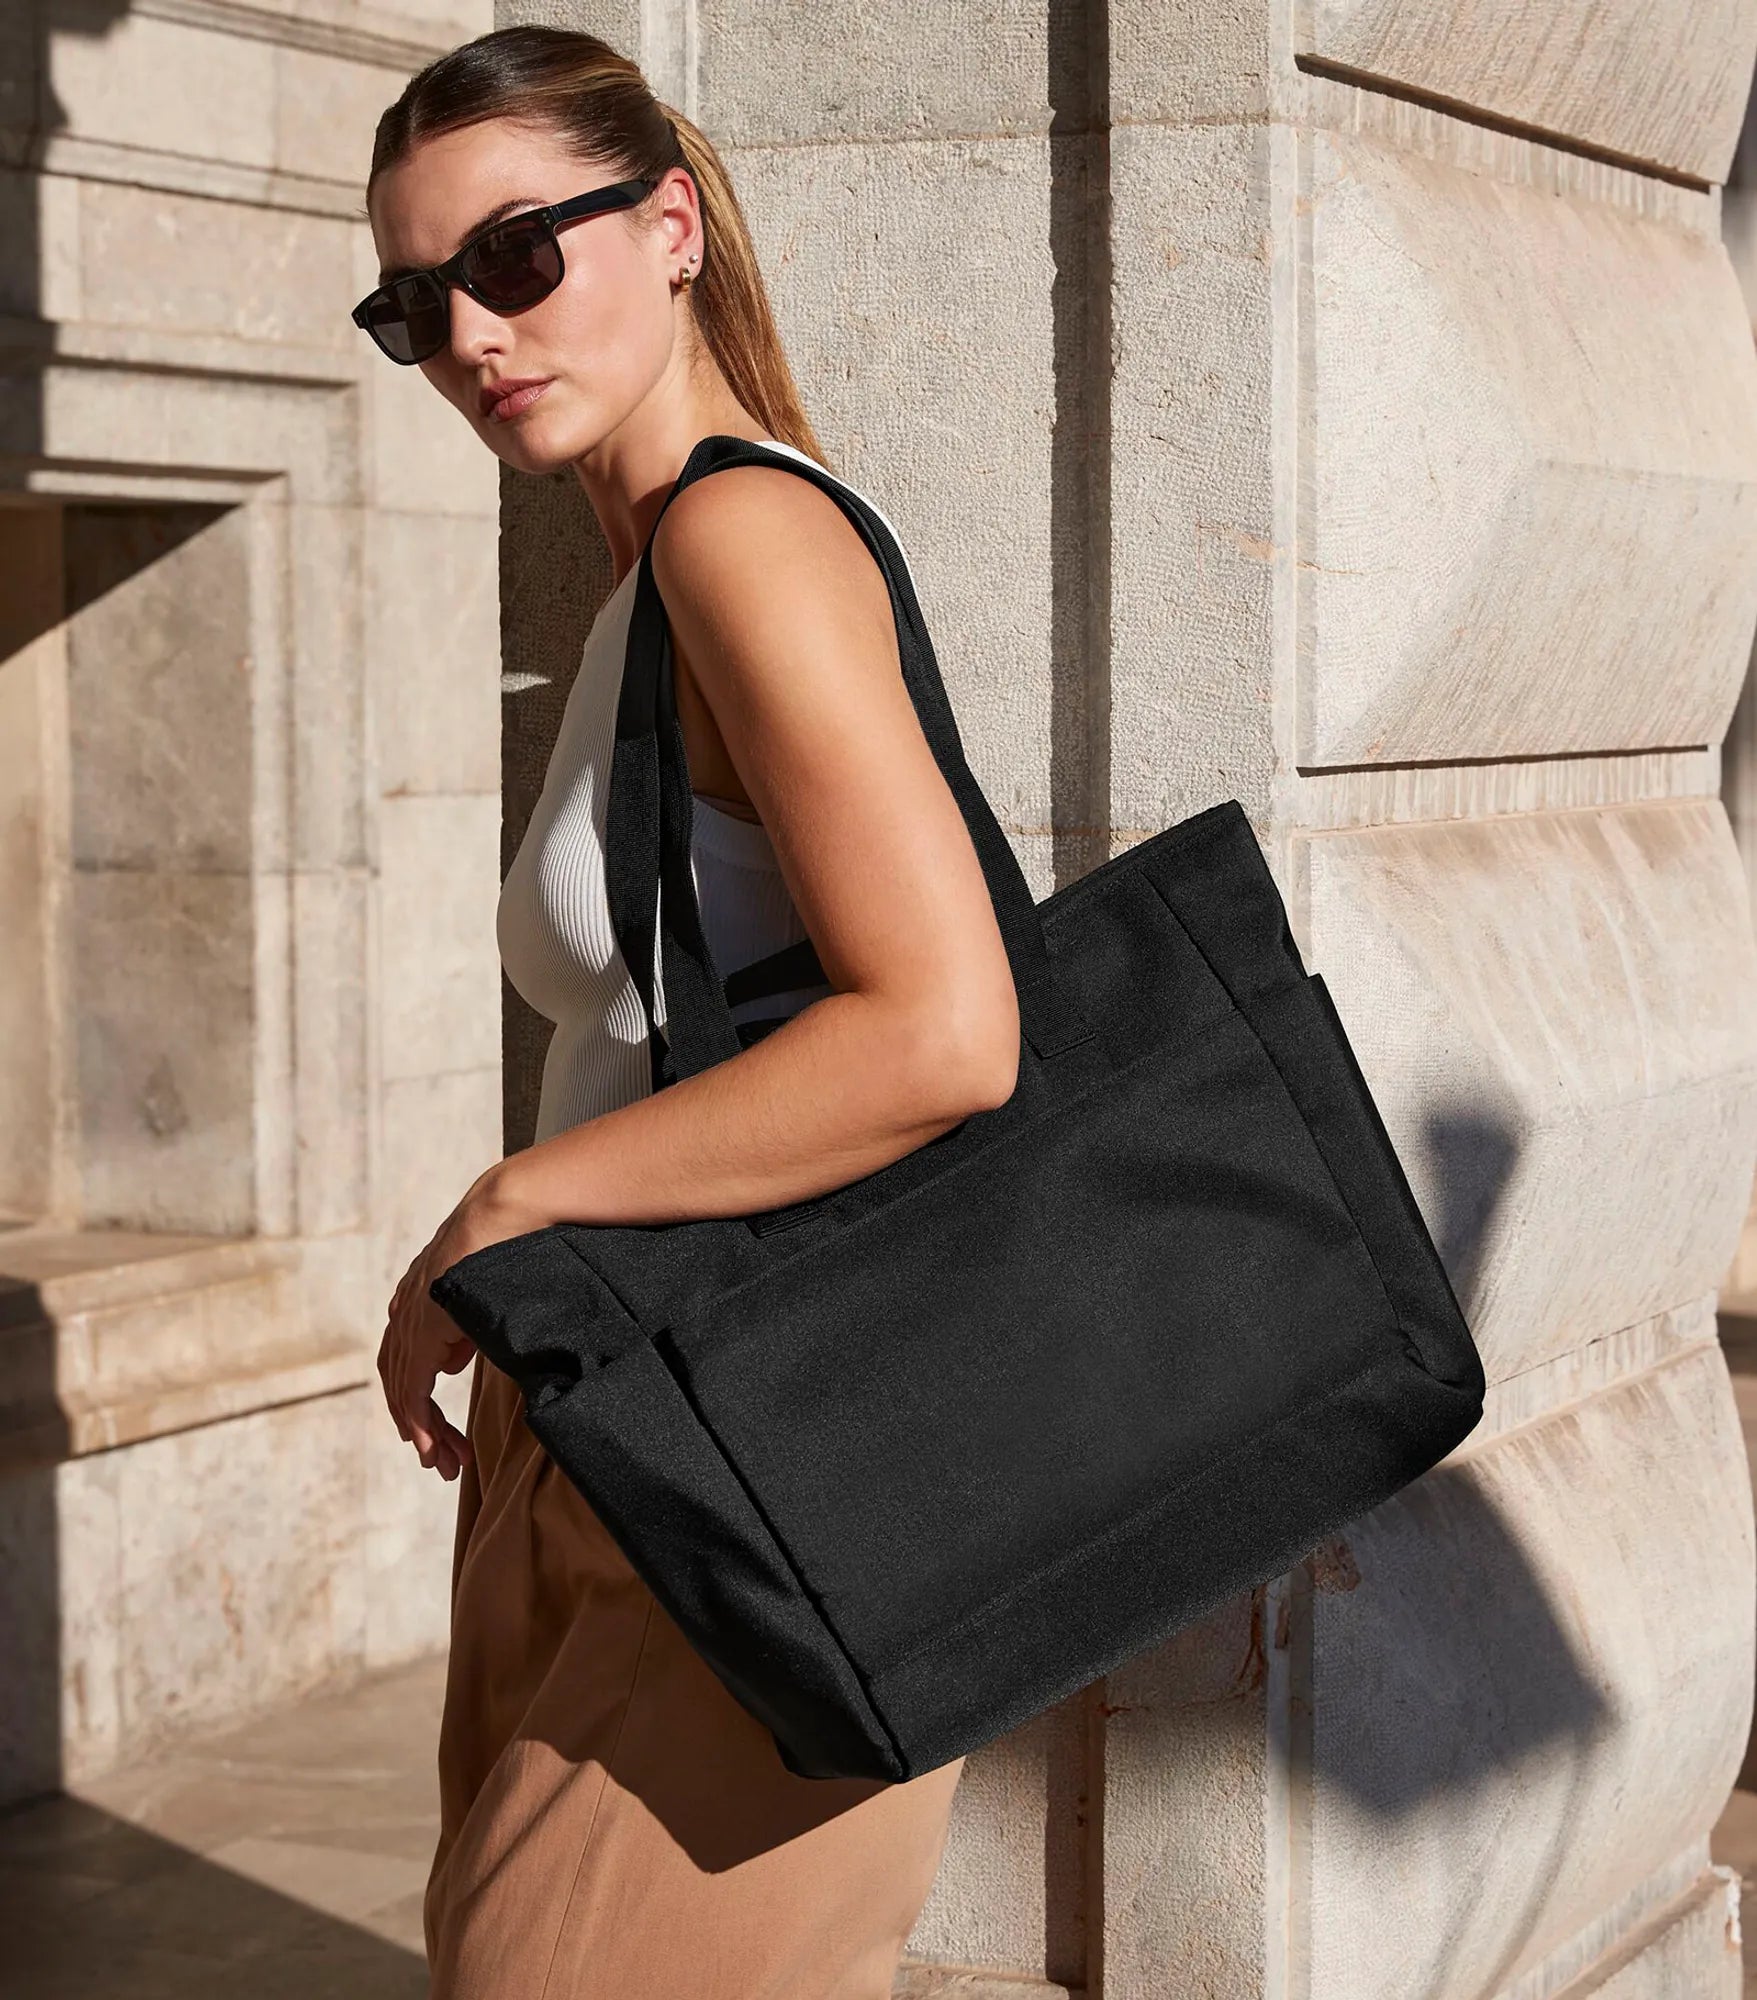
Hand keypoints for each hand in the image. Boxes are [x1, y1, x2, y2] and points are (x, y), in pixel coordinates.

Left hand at [378, 1172, 540, 1480]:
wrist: (513, 1210)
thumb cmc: (515, 1242)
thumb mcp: (487, 1294)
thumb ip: (465, 1329)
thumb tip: (452, 1361)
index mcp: (419, 1299)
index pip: (408, 1359)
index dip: (417, 1400)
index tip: (440, 1431)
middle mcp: (408, 1310)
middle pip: (400, 1381)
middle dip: (419, 1425)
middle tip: (442, 1459)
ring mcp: (413, 1320)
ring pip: (404, 1393)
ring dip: (423, 1433)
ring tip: (443, 1463)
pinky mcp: (425, 1330)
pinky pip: (413, 1391)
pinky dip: (420, 1423)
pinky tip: (432, 1448)